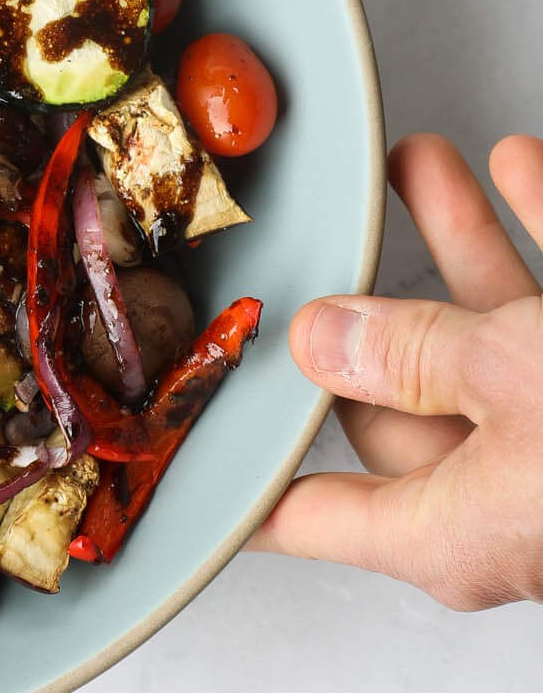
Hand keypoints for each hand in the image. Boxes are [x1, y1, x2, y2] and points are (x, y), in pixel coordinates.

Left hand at [248, 134, 542, 608]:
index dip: (239, 478)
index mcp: (453, 533)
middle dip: (367, 300)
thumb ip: (408, 354)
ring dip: (458, 243)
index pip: (309, 516)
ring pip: (494, 337)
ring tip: (413, 158)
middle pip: (400, 401)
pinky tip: (520, 162)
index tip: (183, 447)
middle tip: (323, 230)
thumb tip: (325, 339)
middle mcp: (510, 500)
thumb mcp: (513, 380)